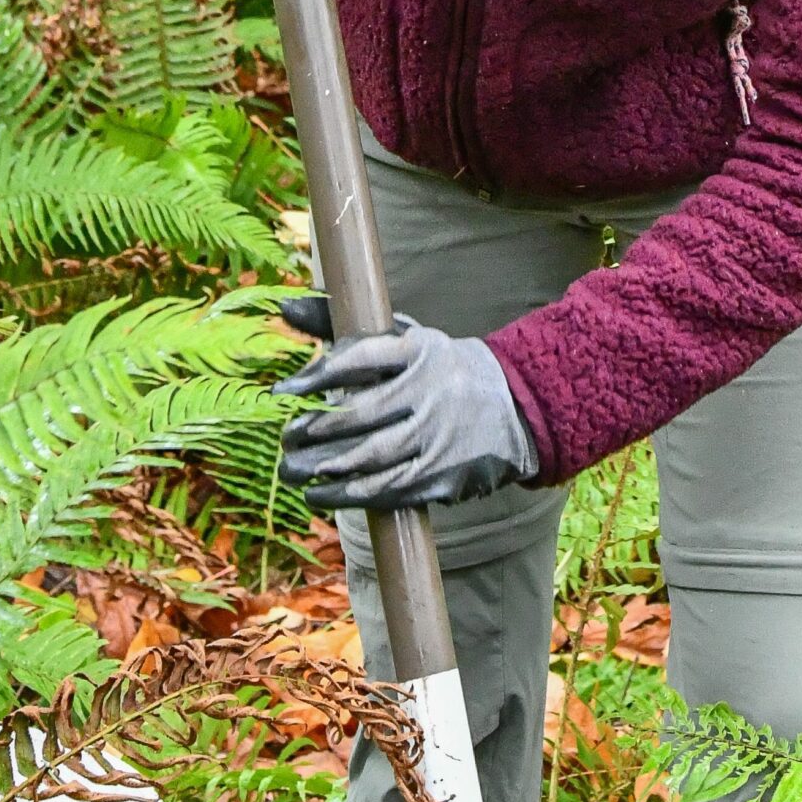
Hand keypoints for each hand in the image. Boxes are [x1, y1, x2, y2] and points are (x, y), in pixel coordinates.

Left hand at [276, 294, 539, 511]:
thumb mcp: (405, 340)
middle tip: (286, 438)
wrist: (518, 407)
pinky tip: (322, 492)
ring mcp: (440, 437)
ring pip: (372, 457)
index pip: (362, 357)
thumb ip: (343, 327)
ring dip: (326, 467)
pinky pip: (388, 489)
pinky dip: (349, 494)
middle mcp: (432, 391)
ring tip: (294, 469)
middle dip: (316, 429)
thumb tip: (285, 307)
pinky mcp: (444, 476)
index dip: (318, 376)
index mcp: (422, 350)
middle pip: (363, 412)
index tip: (283, 392)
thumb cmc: (441, 370)